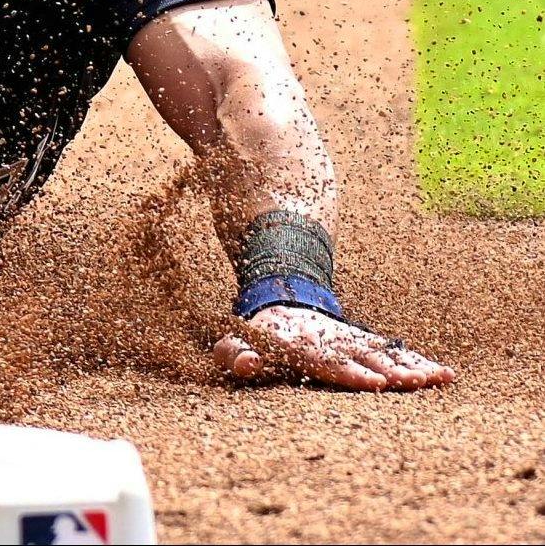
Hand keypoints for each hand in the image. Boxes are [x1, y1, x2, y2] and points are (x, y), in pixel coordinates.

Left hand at [213, 305, 454, 391]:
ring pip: (385, 355)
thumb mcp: (237, 342)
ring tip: (437, 379)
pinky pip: (395, 354)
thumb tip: (246, 363)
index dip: (351, 372)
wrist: (280, 297)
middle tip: (414, 383)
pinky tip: (446, 375)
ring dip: (411, 367)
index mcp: (302, 344)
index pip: (328, 360)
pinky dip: (419, 363)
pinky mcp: (367, 344)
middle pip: (364, 358)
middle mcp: (333, 341)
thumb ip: (234, 354)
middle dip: (390, 371)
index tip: (374, 383)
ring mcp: (353, 341)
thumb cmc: (257, 334)